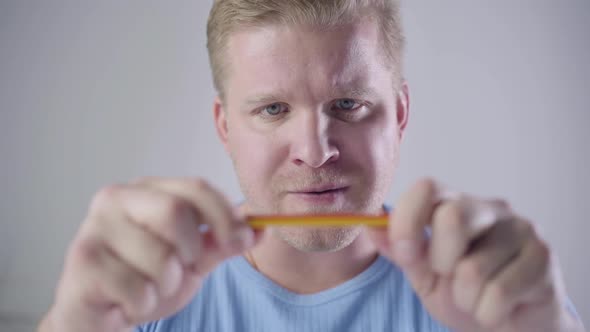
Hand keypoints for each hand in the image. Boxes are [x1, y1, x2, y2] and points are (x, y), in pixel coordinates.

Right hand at [39, 177, 259, 331]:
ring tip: (150, 286)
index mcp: (146, 191)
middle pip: (175, 212)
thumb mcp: (191, 259)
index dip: (225, 214)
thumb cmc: (143, 278)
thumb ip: (222, 243)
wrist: (99, 315)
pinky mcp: (82, 262)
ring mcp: (94, 229)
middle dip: (191, 250)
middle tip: (183, 267)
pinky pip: (137, 288)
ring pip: (159, 257)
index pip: (195, 187)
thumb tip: (260, 230)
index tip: (242, 239)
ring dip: (166, 284)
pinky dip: (144, 302)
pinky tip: (128, 300)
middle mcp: (115, 199)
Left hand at [368, 178, 584, 331]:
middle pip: (452, 216)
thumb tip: (368, 225)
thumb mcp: (424, 274)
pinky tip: (498, 309)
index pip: (427, 188)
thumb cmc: (466, 293)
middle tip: (448, 277)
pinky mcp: (543, 259)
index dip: (407, 219)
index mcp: (456, 204)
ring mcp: (522, 230)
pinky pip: (498, 294)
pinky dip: (487, 313)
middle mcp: (491, 209)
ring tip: (476, 298)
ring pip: (473, 269)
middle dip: (439, 261)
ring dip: (465, 298)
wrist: (511, 324)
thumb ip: (400, 250)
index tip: (402, 253)